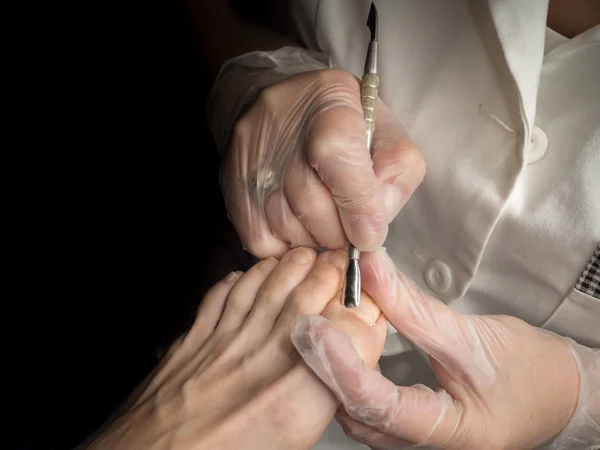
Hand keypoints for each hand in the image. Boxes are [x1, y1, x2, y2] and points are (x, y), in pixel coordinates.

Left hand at [83, 248, 386, 449]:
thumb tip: (340, 374)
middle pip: (305, 295)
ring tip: (304, 257)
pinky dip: (238, 279)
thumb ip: (322, 399)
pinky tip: (249, 276)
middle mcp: (259, 362)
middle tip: (341, 263)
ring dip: (288, 265)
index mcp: (294, 400)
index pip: (349, 333)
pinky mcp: (193, 341)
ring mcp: (222, 344)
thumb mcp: (293, 441)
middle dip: (330, 271)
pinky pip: (220, 296)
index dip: (363, 311)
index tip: (367, 305)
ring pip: (264, 285)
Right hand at [222, 69, 424, 257]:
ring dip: (316, 239)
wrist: (283, 107)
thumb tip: (372, 226)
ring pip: (288, 227)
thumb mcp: (385, 132)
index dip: (358, 204)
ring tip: (327, 223)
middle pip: (313, 204)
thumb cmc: (344, 124)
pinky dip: (288, 246)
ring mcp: (251, 161)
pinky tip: (301, 227)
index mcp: (329, 102)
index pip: (337, 156)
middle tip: (351, 230)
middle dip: (341, 232)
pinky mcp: (233, 189)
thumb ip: (395, 174)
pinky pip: (263, 241)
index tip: (370, 234)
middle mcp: (280, 128)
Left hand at [292, 248, 581, 449]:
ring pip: (357, 414)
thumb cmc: (531, 373)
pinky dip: (347, 376)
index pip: (380, 406)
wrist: (557, 392)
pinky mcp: (408, 424)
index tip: (315, 329)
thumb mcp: (472, 336)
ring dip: (333, 373)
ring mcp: (413, 439)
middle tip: (304, 324)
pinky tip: (338, 349)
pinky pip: (365, 407)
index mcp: (448, 432)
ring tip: (317, 329)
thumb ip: (413, 306)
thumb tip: (369, 269)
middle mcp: (423, 445)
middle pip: (358, 414)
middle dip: (326, 370)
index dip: (342, 367)